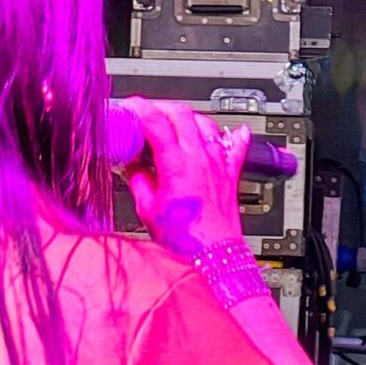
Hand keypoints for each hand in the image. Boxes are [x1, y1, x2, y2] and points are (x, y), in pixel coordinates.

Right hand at [118, 97, 250, 260]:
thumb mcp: (148, 211)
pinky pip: (235, 146)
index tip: (130, 107)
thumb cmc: (185, 241)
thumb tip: (133, 168)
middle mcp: (199, 157)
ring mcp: (217, 163)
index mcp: (176, 163)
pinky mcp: (229, 174)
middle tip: (148, 114)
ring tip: (176, 123)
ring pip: (205, 122)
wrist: (214, 257)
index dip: (139, 108)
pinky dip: (232, 135)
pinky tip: (233, 131)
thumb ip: (138, 181)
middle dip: (161, 107)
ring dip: (188, 118)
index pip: (156, 120)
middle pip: (181, 113)